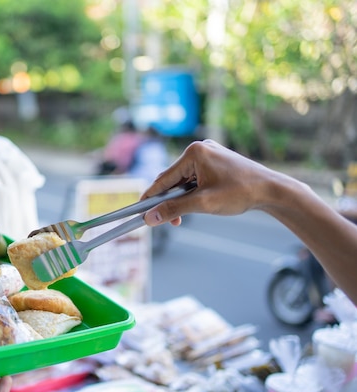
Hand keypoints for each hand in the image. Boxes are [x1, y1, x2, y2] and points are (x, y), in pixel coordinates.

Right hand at [141, 139, 290, 225]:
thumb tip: (150, 218)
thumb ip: (174, 209)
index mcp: (194, 153)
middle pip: (173, 179)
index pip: (163, 178)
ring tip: (183, 217)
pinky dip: (192, 193)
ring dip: (181, 199)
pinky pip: (195, 178)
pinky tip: (196, 204)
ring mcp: (208, 154)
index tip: (139, 211)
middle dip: (169, 201)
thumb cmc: (241, 193)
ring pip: (184, 180)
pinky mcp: (215, 161)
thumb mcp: (203, 204)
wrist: (272, 190)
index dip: (150, 197)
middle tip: (166, 221)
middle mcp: (199, 149)